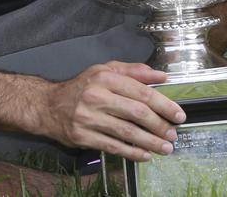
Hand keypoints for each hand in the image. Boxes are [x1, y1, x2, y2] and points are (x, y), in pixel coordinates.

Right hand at [39, 61, 185, 161]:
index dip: (164, 105)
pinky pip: (113, 146)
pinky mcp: (83, 137)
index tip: (178, 114)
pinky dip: (132, 152)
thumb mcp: (106, 70)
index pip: (142, 92)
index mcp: (105, 78)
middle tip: (173, 134)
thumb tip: (161, 76)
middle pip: (136, 113)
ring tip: (165, 148)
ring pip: (127, 132)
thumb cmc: (82, 87)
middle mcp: (97, 96)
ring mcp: (88, 118)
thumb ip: (134, 71)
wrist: (48, 106)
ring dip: (150, 142)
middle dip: (159, 126)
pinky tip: (145, 155)